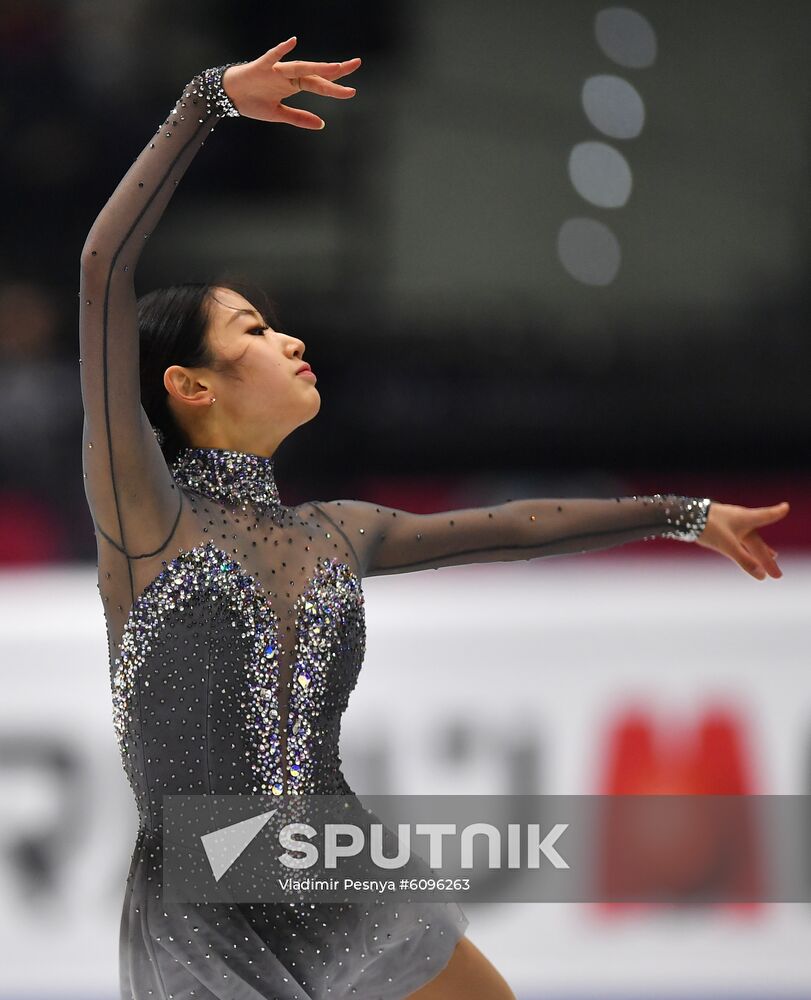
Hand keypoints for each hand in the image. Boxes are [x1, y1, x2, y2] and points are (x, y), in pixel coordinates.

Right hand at [221, 37, 360, 128]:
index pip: (319, 84)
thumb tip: (322, 124)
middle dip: (335, 70)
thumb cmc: (252, 102)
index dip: (336, 86)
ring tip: (335, 67)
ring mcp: (276, 70)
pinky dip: (280, 50)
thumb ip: (300, 118)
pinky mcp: (260, 67)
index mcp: (294, 86)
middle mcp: (288, 76)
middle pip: (316, 72)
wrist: (228, 96)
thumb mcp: (278, 115)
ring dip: (318, 66)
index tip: (353, 91)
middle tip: (356, 64)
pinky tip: (291, 43)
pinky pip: (272, 57)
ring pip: (300, 66)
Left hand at [695, 500, 788, 579]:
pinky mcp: (719, 528)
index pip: (766, 516)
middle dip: (768, 559)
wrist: (683, 517)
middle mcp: (740, 520)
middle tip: (777, 575)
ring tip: (771, 557)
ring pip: (748, 541)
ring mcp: (729, 524)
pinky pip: (738, 541)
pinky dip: (744, 549)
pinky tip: (745, 551)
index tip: (785, 507)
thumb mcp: (728, 546)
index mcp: (746, 519)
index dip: (776, 512)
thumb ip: (745, 560)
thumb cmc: (708, 527)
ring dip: (759, 552)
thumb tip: (761, 576)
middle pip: (758, 542)